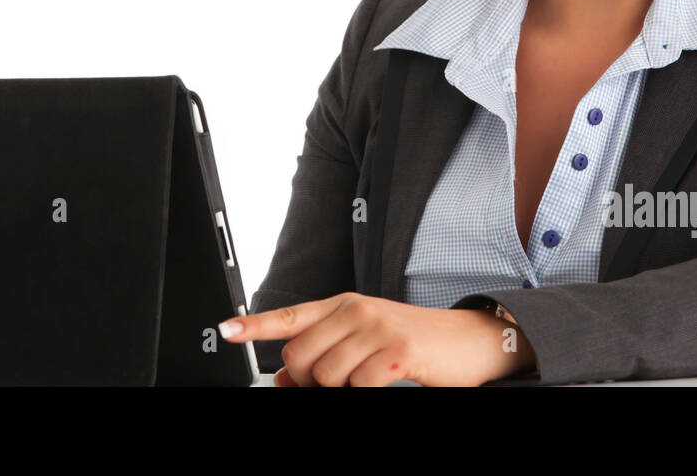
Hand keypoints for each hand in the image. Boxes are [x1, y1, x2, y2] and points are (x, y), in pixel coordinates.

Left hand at [218, 292, 535, 386]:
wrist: (469, 340)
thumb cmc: (414, 342)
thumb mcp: (364, 341)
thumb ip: (325, 353)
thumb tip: (284, 379)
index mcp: (344, 304)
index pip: (290, 314)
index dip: (255, 325)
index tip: (226, 329)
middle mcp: (357, 310)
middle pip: (301, 355)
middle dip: (310, 380)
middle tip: (336, 383)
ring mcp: (377, 328)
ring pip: (326, 375)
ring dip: (340, 390)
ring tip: (368, 379)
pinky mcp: (397, 351)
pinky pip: (358, 385)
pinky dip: (365, 391)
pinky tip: (384, 380)